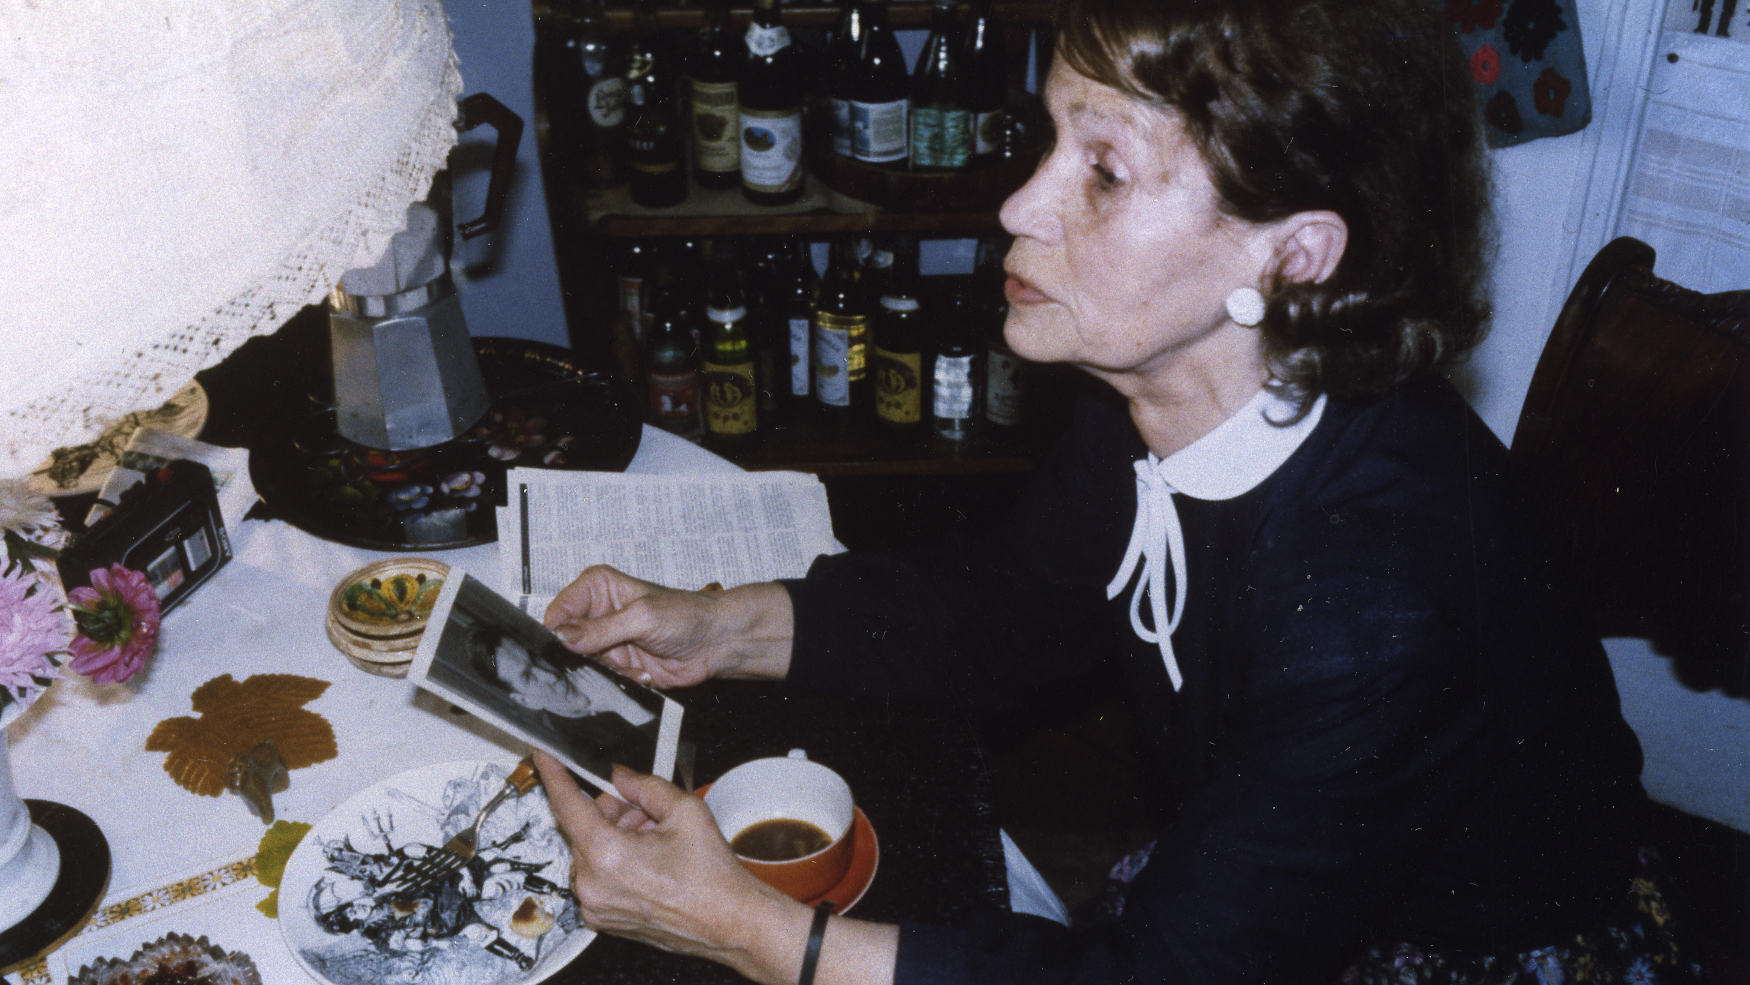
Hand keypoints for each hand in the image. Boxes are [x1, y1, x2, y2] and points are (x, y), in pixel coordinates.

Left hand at [532, 751, 808, 978]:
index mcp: (607, 855)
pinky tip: (649, 863)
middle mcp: (592, 885)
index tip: (543, 757)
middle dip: (614, 813)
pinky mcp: (603, 920)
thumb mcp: (685, 811)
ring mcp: (595, 907)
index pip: (568, 805)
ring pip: (591, 852)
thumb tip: (619, 775)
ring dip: (616, 838)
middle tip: (649, 814)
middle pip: (585, 828)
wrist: (730, 922)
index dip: (554, 776)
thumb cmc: (712, 875)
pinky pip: (597, 877)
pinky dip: (616, 863)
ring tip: (656, 843)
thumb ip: (644, 786)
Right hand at [543, 565, 794, 686]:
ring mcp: (605, 642)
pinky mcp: (617, 666)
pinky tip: (644, 672)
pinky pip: (602, 681)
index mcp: (597, 588)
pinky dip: (621, 681)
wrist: (716, 642)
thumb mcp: (642, 617)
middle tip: (605, 661)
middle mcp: (596, 614)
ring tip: (633, 663)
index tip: (567, 650)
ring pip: (582, 666)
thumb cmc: (687, 615)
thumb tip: (561, 637)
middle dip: (583, 658)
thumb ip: (600, 629)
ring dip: (606, 671)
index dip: (557, 634)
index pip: (558, 611)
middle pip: (565, 643)